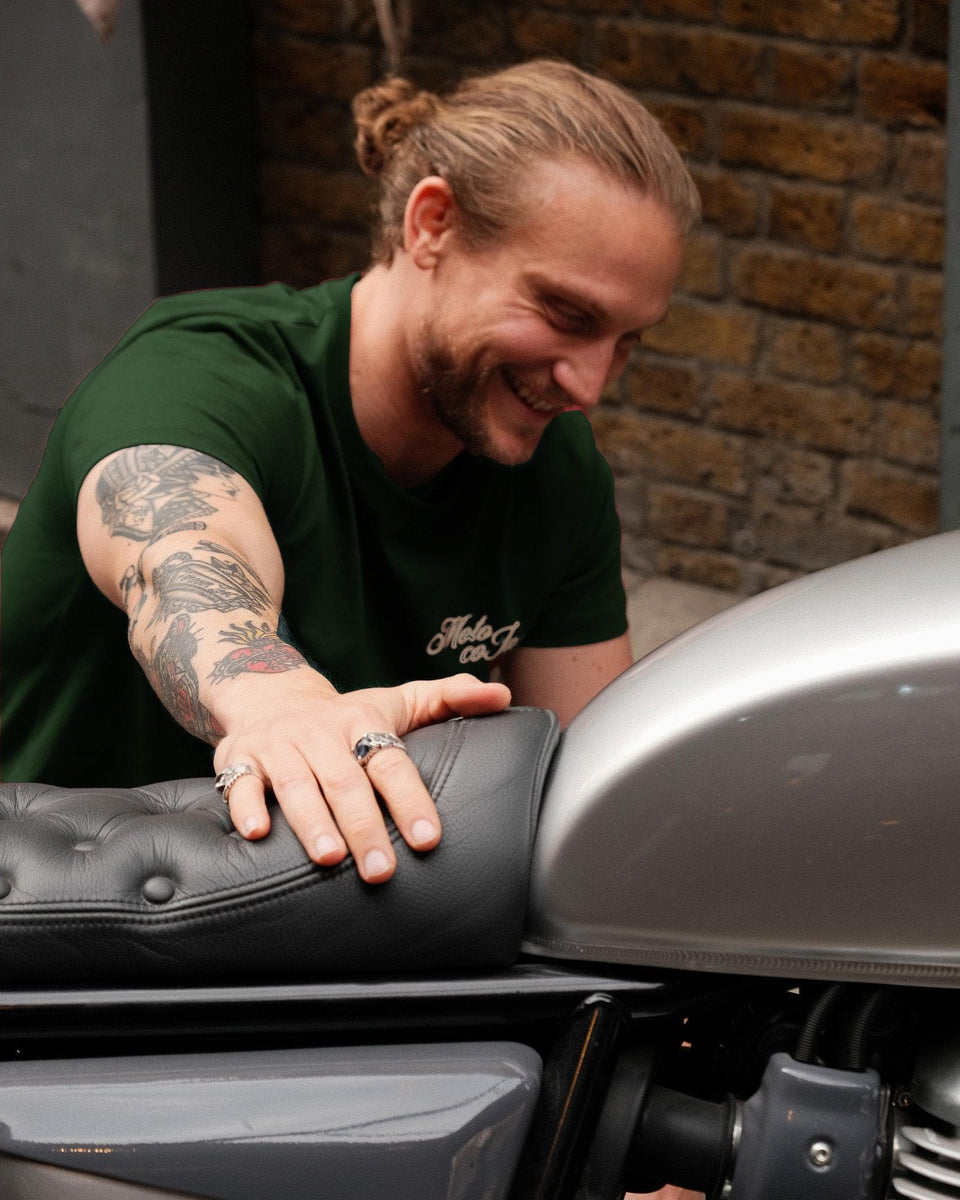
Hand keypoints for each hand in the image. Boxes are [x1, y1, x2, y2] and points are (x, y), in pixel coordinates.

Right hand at [212, 670, 510, 881]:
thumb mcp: (398, 700)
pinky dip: (245, 806)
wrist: (267, 694)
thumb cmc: (346, 715)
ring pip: (295, 785)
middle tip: (382, 871)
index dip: (409, 799)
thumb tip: (504, 695)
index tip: (428, 838)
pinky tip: (257, 834)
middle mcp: (320, 732)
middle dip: (364, 826)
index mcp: (362, 721)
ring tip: (330, 858)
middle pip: (345, 782)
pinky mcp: (239, 757)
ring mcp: (279, 746)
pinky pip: (238, 782)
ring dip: (311, 821)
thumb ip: (450, 697)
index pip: (391, 763)